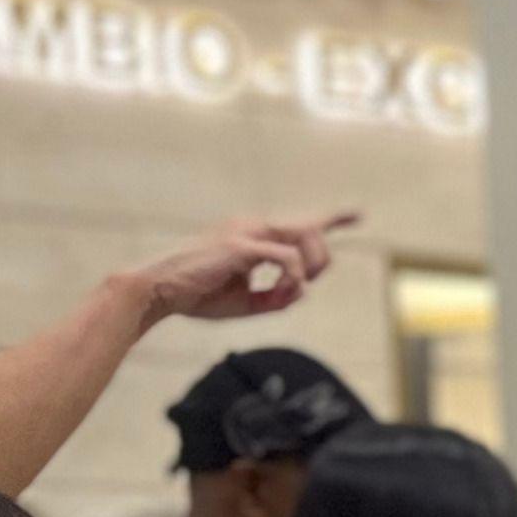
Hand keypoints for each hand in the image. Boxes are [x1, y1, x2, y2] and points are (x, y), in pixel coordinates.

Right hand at [122, 212, 355, 327]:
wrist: (159, 291)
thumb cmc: (197, 295)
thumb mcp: (246, 303)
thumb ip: (277, 297)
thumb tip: (301, 292)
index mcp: (252, 236)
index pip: (299, 222)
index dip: (331, 218)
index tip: (357, 213)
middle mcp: (252, 227)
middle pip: (310, 227)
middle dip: (322, 258)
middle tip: (309, 283)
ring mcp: (246, 232)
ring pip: (303, 236)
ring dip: (310, 268)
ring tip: (287, 291)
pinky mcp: (240, 245)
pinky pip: (287, 258)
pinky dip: (292, 279)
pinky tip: (278, 293)